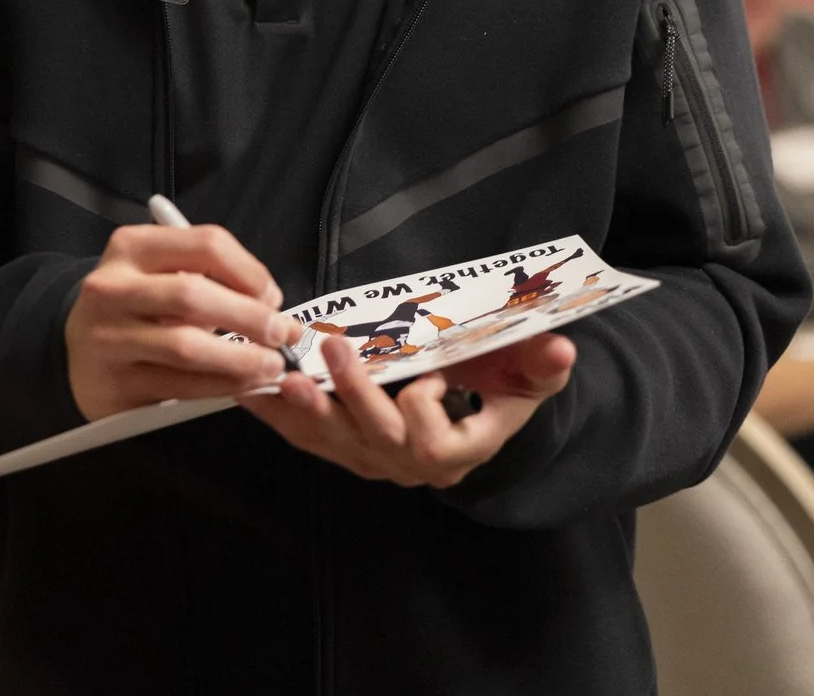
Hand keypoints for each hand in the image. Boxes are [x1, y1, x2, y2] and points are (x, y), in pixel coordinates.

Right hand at [66, 223, 301, 420]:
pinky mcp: (116, 382)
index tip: (273, 296)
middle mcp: (112, 287)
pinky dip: (220, 387)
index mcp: (132, 247)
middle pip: (193, 294)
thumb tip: (270, 304)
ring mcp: (109, 337)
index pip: (206, 244)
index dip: (250, 271)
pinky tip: (243, 385)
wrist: (77, 351)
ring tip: (270, 365)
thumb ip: (210, 277)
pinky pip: (179, 386)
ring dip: (240, 358)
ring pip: (186, 346)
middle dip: (249, 316)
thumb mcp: (161, 274)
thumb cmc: (137, 307)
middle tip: (282, 334)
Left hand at [239, 332, 575, 488]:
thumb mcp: (529, 373)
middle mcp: (413, 465)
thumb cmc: (504, 385)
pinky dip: (280, 416)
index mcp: (461, 449)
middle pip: (378, 439)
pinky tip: (253, 389)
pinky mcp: (347, 450)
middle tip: (335, 349)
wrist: (479, 412)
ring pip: (335, 443)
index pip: (434, 445)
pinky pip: (309, 439)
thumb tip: (561, 349)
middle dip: (354, 395)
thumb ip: (542, 363)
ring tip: (282, 376)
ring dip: (305, 410)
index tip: (426, 375)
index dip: (423, 413)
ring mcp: (377, 461)